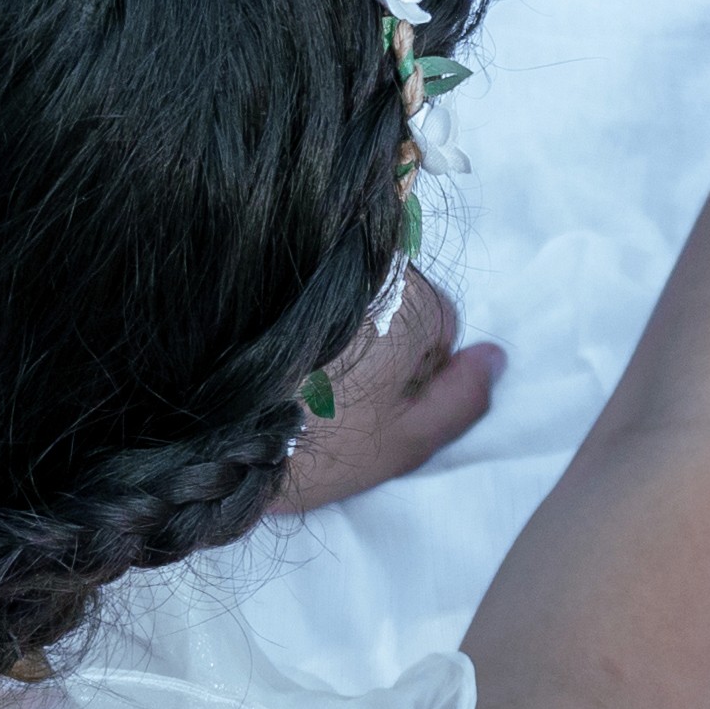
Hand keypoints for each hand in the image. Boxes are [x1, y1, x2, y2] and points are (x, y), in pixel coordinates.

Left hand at [269, 265, 501, 512]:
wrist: (214, 432)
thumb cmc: (316, 443)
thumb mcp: (405, 441)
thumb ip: (462, 399)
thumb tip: (495, 358)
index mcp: (413, 304)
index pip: (440, 328)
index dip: (412, 375)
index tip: (374, 408)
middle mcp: (366, 266)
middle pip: (393, 306)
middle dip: (374, 348)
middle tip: (333, 401)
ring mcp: (313, 264)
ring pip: (347, 300)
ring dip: (331, 336)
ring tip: (295, 385)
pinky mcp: (260, 269)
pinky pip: (299, 294)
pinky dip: (291, 325)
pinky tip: (270, 362)